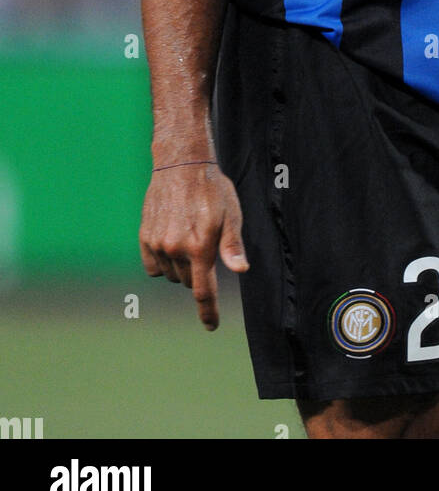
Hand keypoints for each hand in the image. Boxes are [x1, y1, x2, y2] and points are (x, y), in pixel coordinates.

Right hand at [139, 163, 248, 329]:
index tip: (211, 326)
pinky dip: (163, 262)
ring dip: (182, 267)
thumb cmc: (212, 189)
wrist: (182, 165)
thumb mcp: (231, 215)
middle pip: (189, 282)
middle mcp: (176, 249)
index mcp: (200, 247)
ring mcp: (157, 244)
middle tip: (206, 248)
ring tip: (189, 236)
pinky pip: (153, 266)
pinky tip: (171, 243)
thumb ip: (233, 246)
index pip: (204, 292)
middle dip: (199, 273)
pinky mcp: (145, 237)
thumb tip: (241, 270)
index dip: (208, 312)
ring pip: (172, 274)